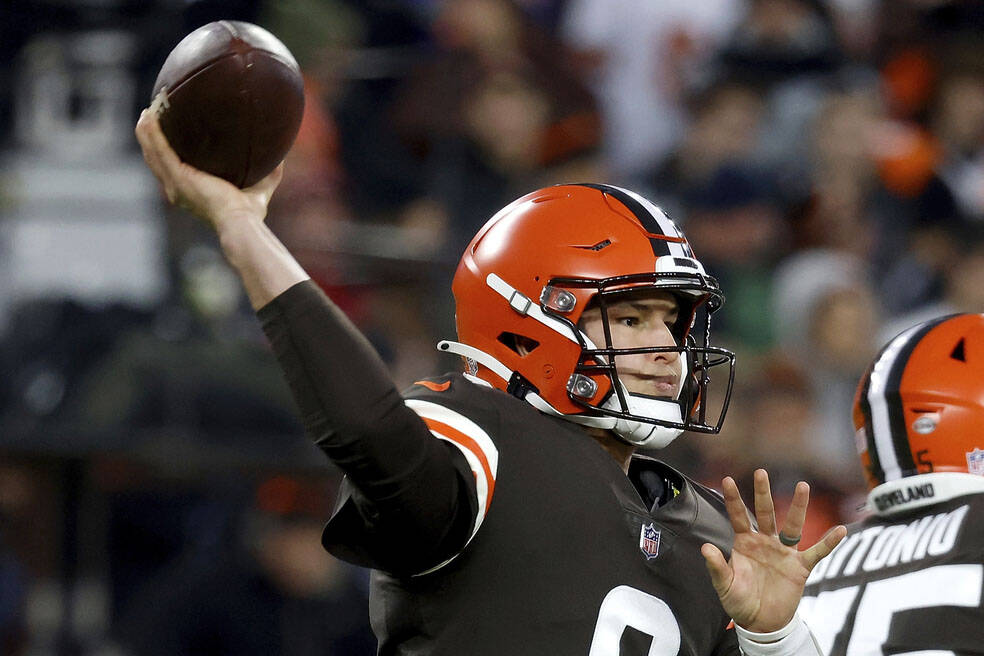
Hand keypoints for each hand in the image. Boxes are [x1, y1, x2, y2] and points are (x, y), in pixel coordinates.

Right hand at [134, 98, 283, 232]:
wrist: (242, 221)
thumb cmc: (250, 212)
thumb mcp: (260, 187)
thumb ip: (269, 172)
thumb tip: (283, 156)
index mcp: (190, 192)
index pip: (172, 170)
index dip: (166, 152)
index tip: (167, 134)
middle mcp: (177, 189)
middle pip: (156, 160)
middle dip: (151, 138)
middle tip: (151, 117)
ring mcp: (175, 184)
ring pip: (153, 153)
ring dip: (146, 132)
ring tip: (146, 112)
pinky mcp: (178, 176)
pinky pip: (159, 150)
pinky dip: (151, 134)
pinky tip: (147, 118)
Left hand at [701, 469, 846, 632]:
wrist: (761, 622)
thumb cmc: (740, 601)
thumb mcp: (724, 585)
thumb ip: (716, 567)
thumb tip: (706, 548)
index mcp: (744, 542)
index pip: (738, 516)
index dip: (733, 499)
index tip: (726, 479)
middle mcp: (765, 542)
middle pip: (765, 513)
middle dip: (763, 493)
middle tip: (761, 472)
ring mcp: (784, 552)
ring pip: (792, 525)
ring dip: (798, 506)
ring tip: (802, 486)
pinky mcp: (800, 567)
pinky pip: (817, 552)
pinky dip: (828, 542)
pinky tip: (840, 530)